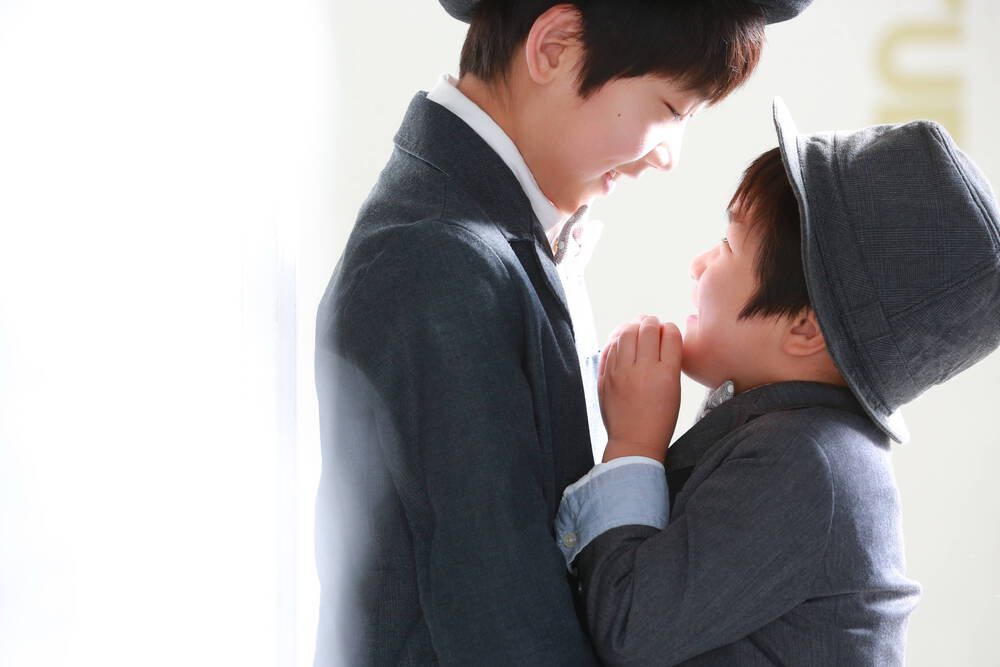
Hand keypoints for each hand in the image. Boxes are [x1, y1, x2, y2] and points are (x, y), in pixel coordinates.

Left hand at [599, 315, 682, 462]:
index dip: (669, 328)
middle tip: (651, 323)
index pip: (669, 334)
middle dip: (651, 322)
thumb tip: (660, 338)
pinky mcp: (605, 378)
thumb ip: (668, 363)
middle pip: (647, 329)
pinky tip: (621, 339)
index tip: (667, 330)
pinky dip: (617, 339)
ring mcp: (621, 372)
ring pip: (625, 334)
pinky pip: (610, 348)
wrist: (634, 441)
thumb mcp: (674, 390)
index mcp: (666, 373)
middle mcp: (643, 369)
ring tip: (636, 327)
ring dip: (632, 326)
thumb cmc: (659, 419)